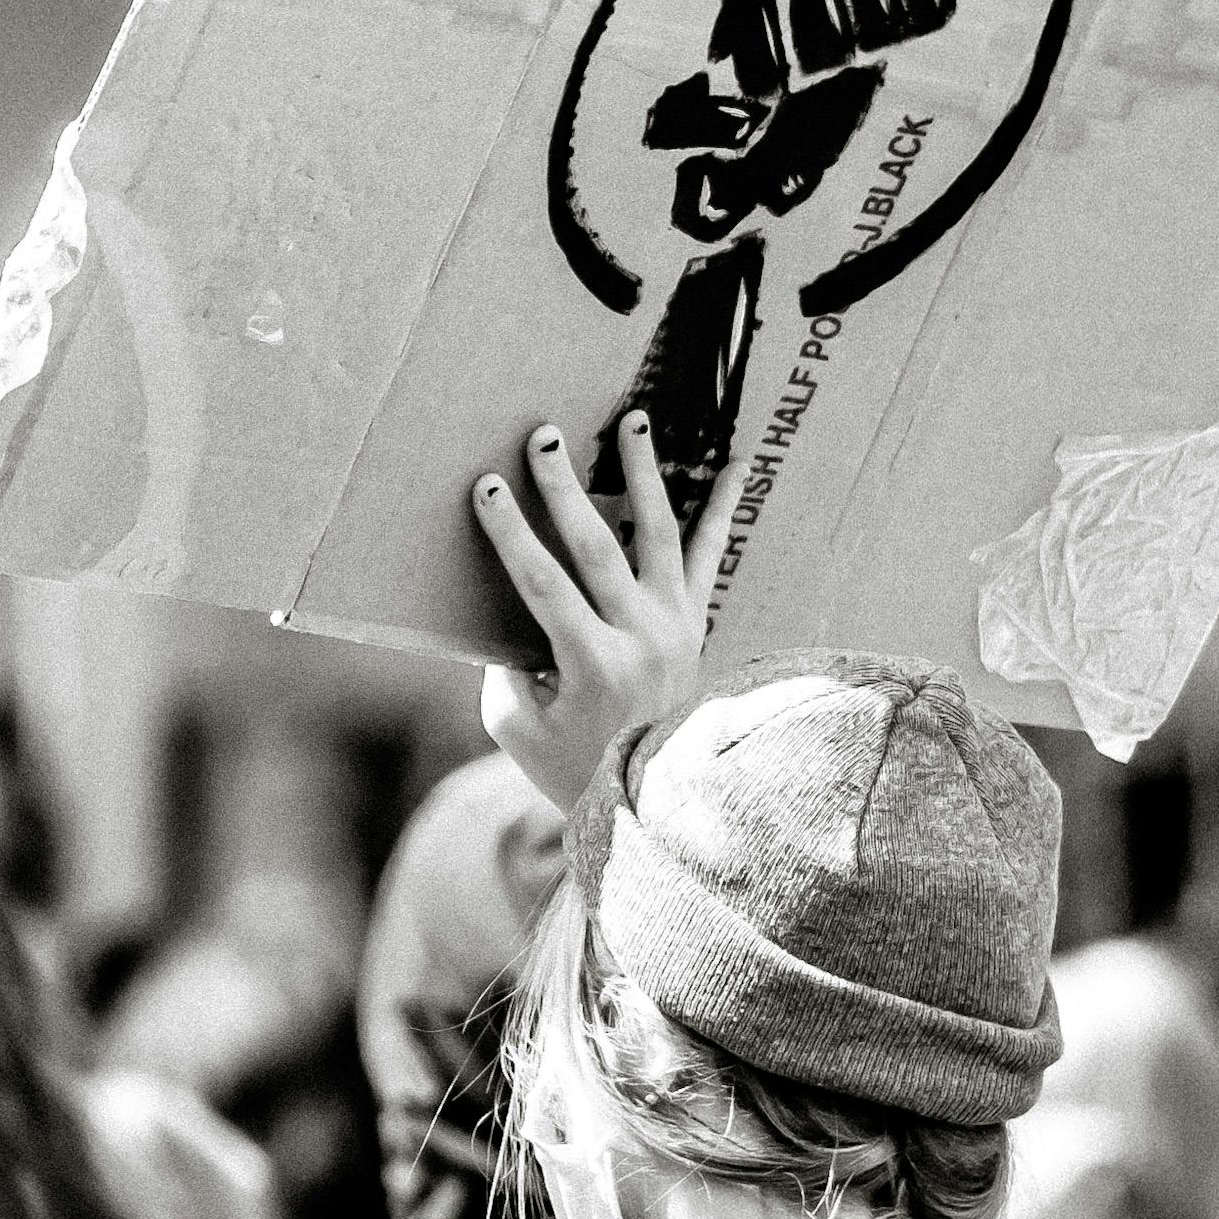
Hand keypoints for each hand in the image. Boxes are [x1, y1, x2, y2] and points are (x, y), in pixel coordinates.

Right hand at [471, 412, 725, 818]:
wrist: (650, 798)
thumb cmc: (571, 766)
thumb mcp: (516, 726)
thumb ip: (505, 668)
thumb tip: (503, 612)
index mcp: (591, 664)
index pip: (542, 584)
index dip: (510, 534)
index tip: (486, 488)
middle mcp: (640, 637)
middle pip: (596, 547)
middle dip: (564, 486)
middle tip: (544, 435)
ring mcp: (674, 626)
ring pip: (659, 534)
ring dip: (645, 473)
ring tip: (636, 420)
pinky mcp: (694, 623)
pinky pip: (708, 558)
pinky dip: (720, 511)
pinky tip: (732, 466)